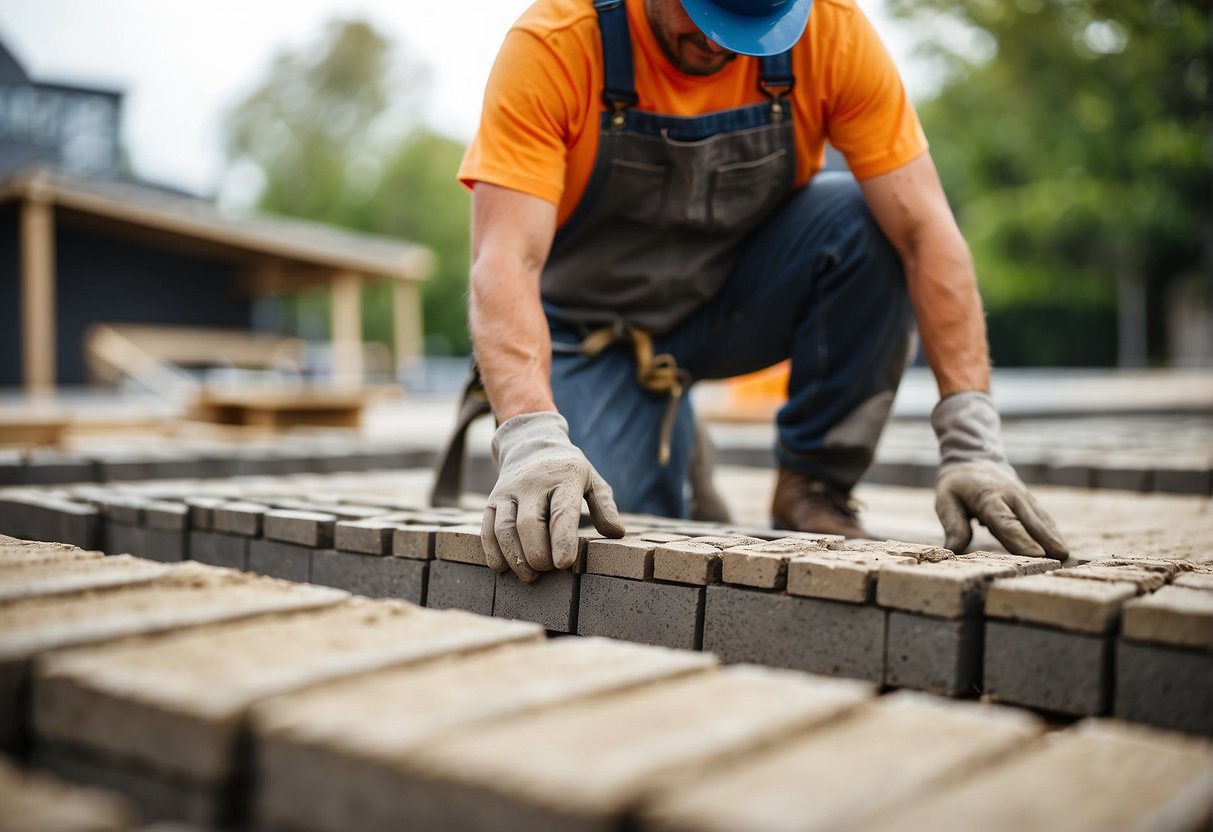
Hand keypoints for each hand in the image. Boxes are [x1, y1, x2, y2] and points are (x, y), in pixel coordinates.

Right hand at [482, 411, 624, 580]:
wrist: (530, 445)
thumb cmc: (567, 472)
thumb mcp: (592, 481)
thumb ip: (605, 507)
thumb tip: (616, 534)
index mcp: (565, 478)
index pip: (562, 511)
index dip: (562, 540)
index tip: (564, 564)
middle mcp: (533, 483)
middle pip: (529, 525)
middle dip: (538, 555)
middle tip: (549, 571)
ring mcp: (508, 491)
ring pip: (504, 530)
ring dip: (515, 559)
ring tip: (530, 576)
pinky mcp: (492, 500)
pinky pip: (487, 530)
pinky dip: (494, 553)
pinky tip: (504, 568)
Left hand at [932, 392, 1067, 558]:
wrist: (974, 458)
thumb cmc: (957, 485)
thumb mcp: (945, 500)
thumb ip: (953, 524)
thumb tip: (954, 550)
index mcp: (988, 496)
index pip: (1005, 521)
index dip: (1021, 539)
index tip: (1037, 554)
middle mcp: (1010, 496)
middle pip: (1029, 521)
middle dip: (1045, 540)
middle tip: (1060, 559)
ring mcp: (1023, 497)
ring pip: (1040, 519)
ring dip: (1053, 536)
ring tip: (1065, 556)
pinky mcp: (1029, 501)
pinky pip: (1043, 517)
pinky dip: (1052, 531)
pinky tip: (1059, 547)